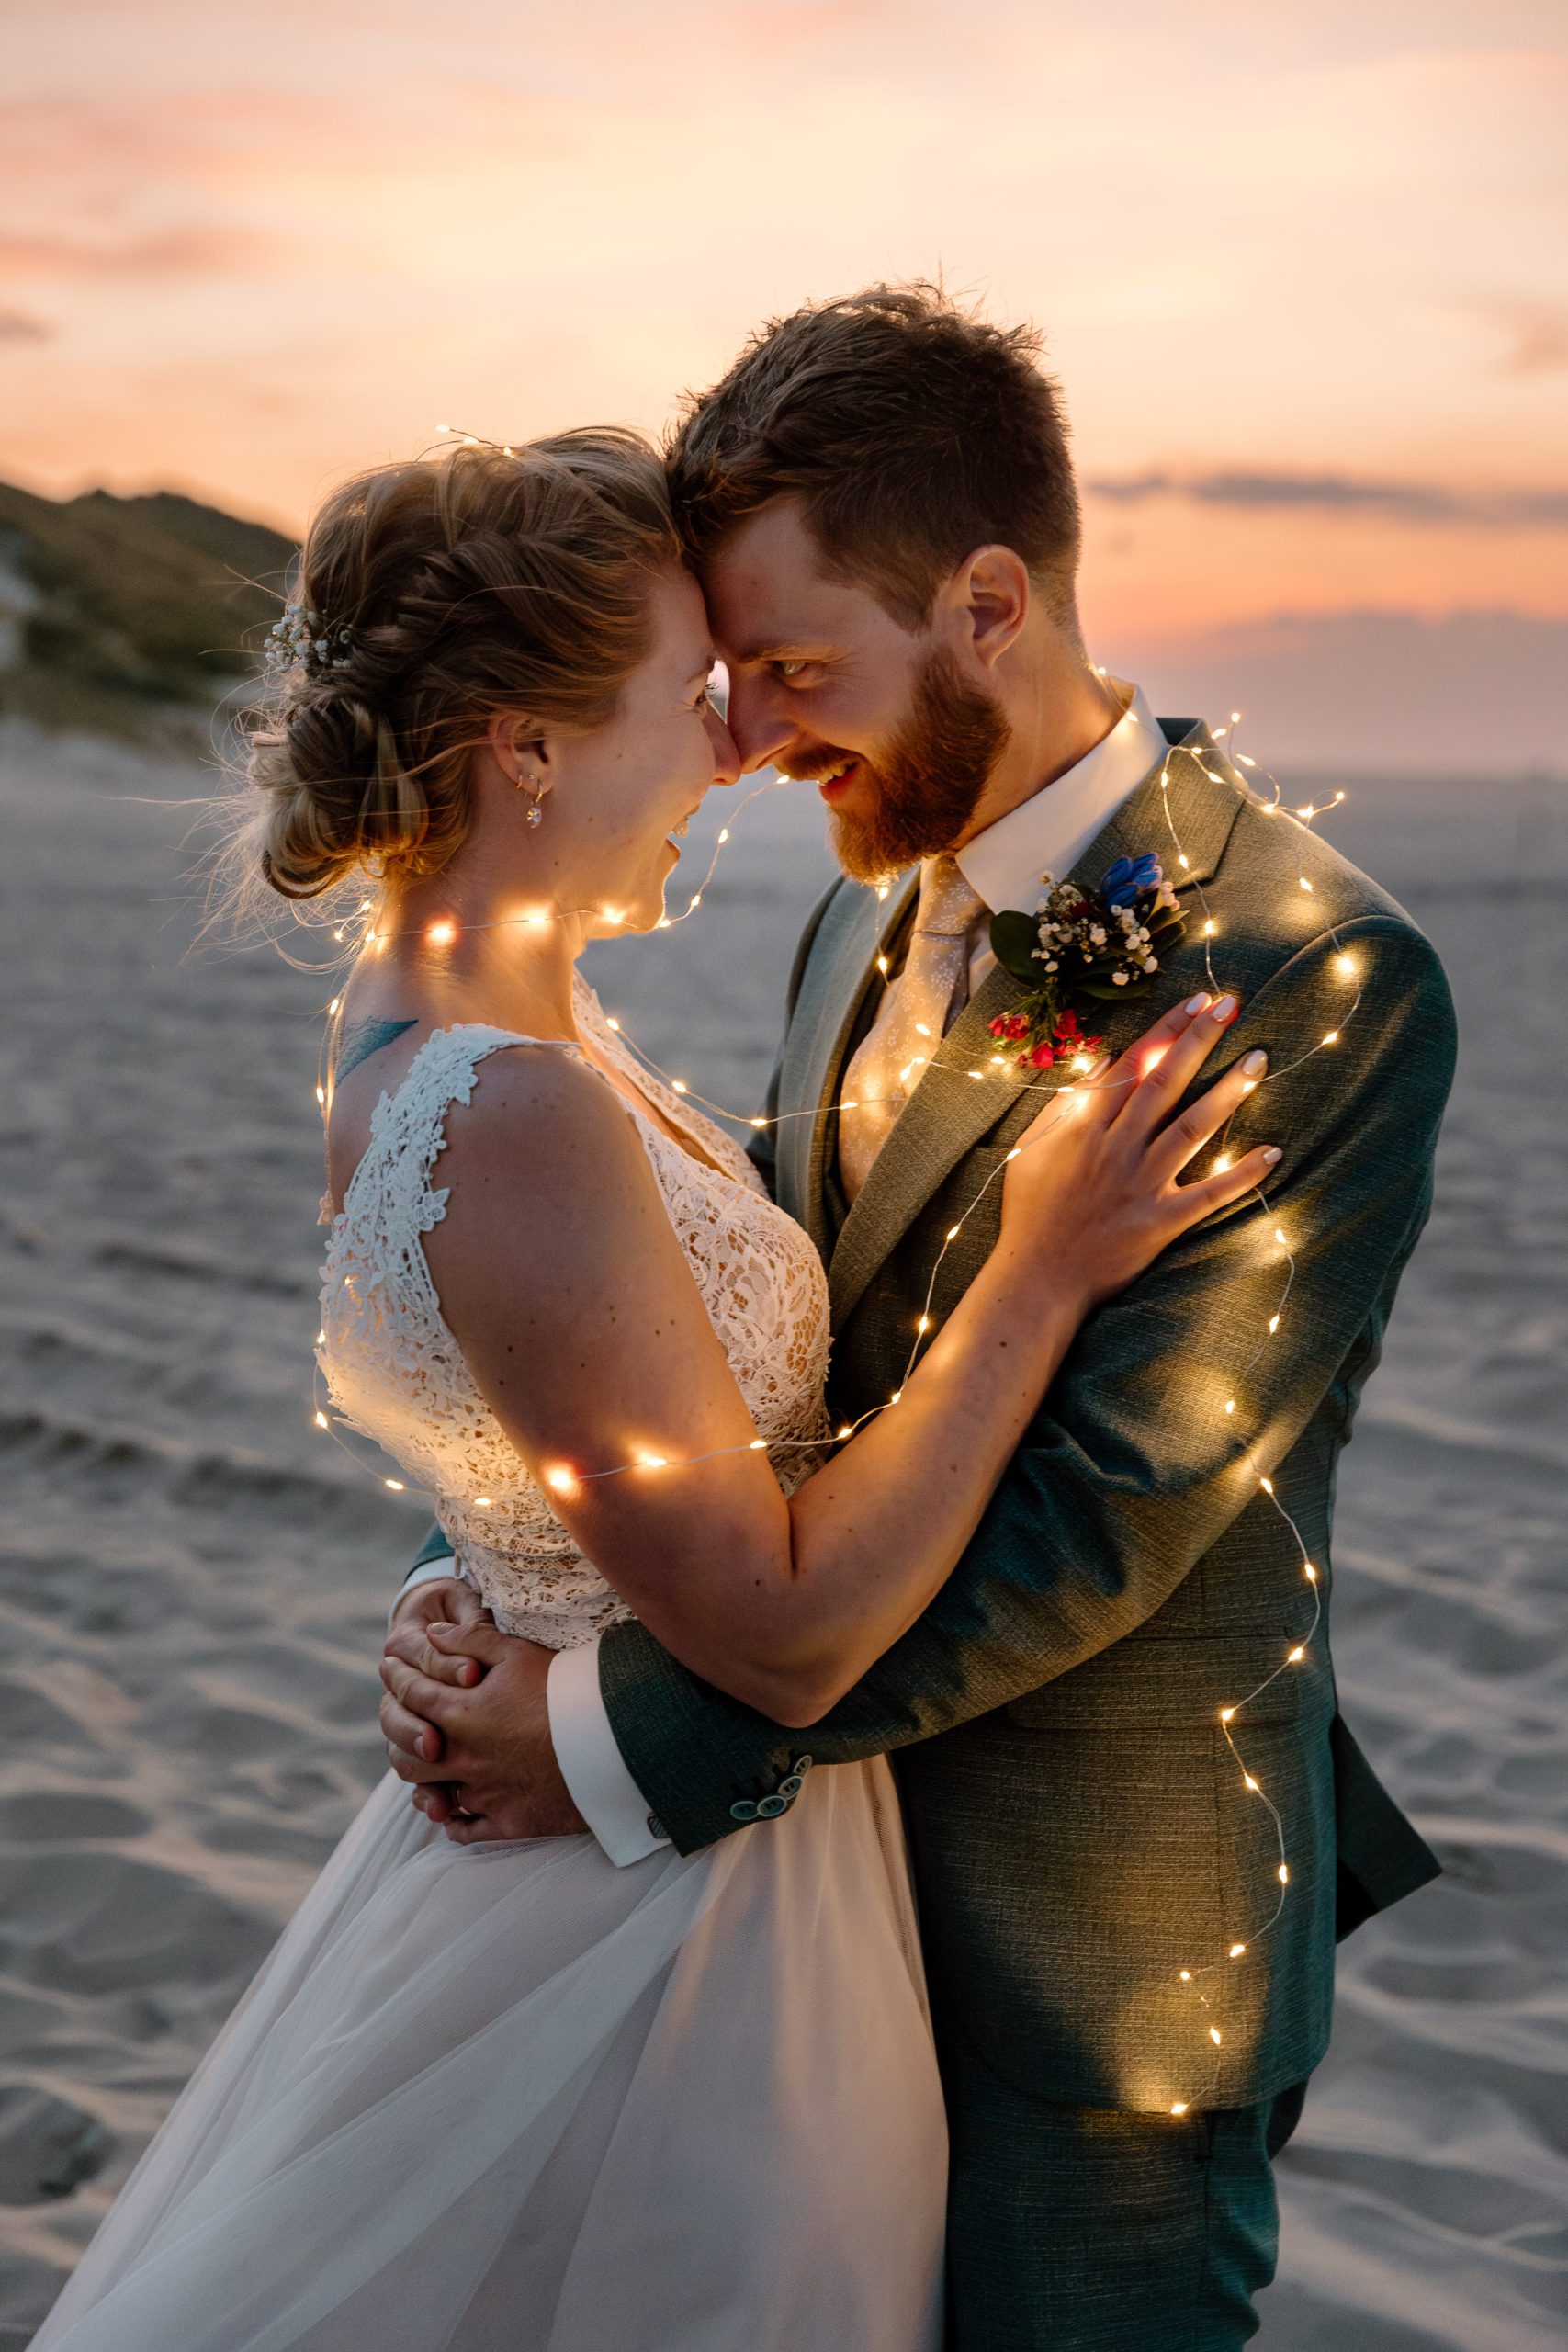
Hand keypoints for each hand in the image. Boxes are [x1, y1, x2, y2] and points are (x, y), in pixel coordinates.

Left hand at [380, 1620, 587, 1844]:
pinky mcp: (508, 1823)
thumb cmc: (565, 1689)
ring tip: (426, 1763)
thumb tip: (429, 1633)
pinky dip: (453, 1819)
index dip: (396, 1677)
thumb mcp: (517, 1653)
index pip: (412, 1695)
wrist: (612, 1741)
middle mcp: (464, 1758)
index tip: (388, 1665)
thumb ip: (469, 1639)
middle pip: (408, 1753)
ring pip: (432, 1793)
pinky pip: (465, 1830)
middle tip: (400, 1719)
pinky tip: (452, 1808)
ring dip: (422, 1780)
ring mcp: (484, 1795)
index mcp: (462, 1714)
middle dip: (399, 1733)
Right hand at [999, 990, 1277, 1307]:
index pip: (1133, 1065)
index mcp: (1084, 1127)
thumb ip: (1067, 1105)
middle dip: (1199, 1039)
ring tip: (1259, 1060)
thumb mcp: (1033, 1147)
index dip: (1166, 1029)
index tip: (1196, 1001)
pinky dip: (1241, 1174)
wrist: (1036, 1277)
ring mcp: (1141, 1184)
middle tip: (1231, 1005)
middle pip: (1164, 1083)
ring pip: (1191, 1128)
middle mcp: (1116, 1148)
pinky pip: (1209, 1195)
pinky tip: (1273, 1153)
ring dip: (1227, 1092)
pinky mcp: (1160, 1222)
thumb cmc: (1031, 1212)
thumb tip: (1105, 1063)